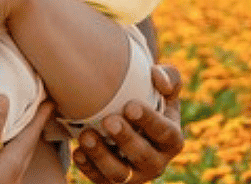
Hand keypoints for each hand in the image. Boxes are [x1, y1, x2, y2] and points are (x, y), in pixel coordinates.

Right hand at [0, 96, 54, 183]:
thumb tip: (4, 98)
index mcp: (13, 162)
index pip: (31, 132)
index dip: (40, 114)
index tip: (51, 98)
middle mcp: (14, 172)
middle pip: (28, 142)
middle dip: (32, 124)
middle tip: (36, 106)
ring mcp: (5, 181)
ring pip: (17, 153)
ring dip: (19, 136)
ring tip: (17, 122)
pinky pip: (5, 160)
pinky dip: (5, 147)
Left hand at [72, 65, 184, 183]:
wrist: (128, 120)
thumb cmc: (150, 100)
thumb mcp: (163, 88)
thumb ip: (169, 77)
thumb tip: (157, 77)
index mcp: (172, 140)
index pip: (166, 133)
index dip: (150, 121)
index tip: (130, 105)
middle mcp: (157, 163)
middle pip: (143, 157)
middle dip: (126, 139)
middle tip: (108, 120)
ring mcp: (134, 175)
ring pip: (120, 174)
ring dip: (102, 156)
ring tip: (86, 135)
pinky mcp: (112, 181)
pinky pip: (100, 180)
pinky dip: (88, 168)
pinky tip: (78, 152)